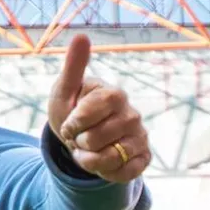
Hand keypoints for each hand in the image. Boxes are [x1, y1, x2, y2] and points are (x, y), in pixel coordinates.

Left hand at [47, 34, 150, 182]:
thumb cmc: (72, 110)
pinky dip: (106, 173)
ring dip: (89, 161)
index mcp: (114, 94)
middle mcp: (132, 114)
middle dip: (79, 143)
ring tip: (87, 151)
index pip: (92, 110)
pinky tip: (101, 163)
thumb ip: (74, 66)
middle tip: (80, 137)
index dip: (74, 122)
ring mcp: (140, 137)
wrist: (81, 138)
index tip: (69, 123)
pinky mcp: (144, 157)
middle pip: (97, 138)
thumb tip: (82, 36)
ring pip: (111, 158)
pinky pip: (125, 173)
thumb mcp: (65, 90)